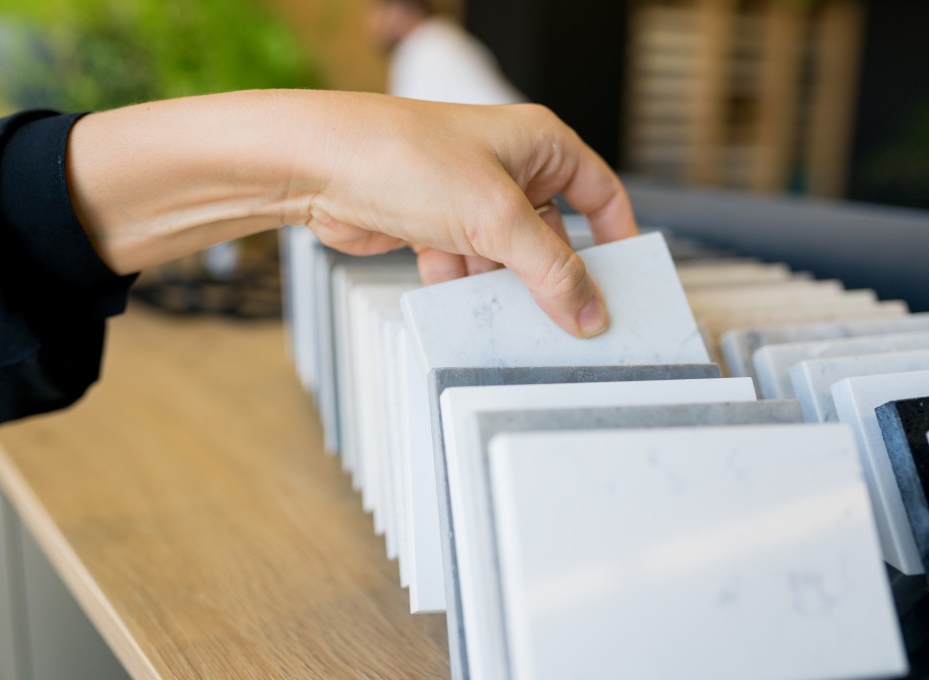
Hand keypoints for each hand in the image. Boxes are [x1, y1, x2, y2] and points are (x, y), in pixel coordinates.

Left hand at [295, 94, 637, 336]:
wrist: (320, 166)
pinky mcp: (433, 225)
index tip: (626, 284)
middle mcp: (507, 167)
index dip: (616, 238)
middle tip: (570, 323)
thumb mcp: (497, 217)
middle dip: (553, 277)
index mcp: (538, 144)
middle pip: (551, 235)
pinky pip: (465, 267)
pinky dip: (463, 290)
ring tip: (511, 325)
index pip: (599, 193)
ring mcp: (467, 198)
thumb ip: (550, 269)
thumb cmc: (404, 157)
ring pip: (506, 258)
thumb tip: (589, 310)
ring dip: (503, 290)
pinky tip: (461, 309)